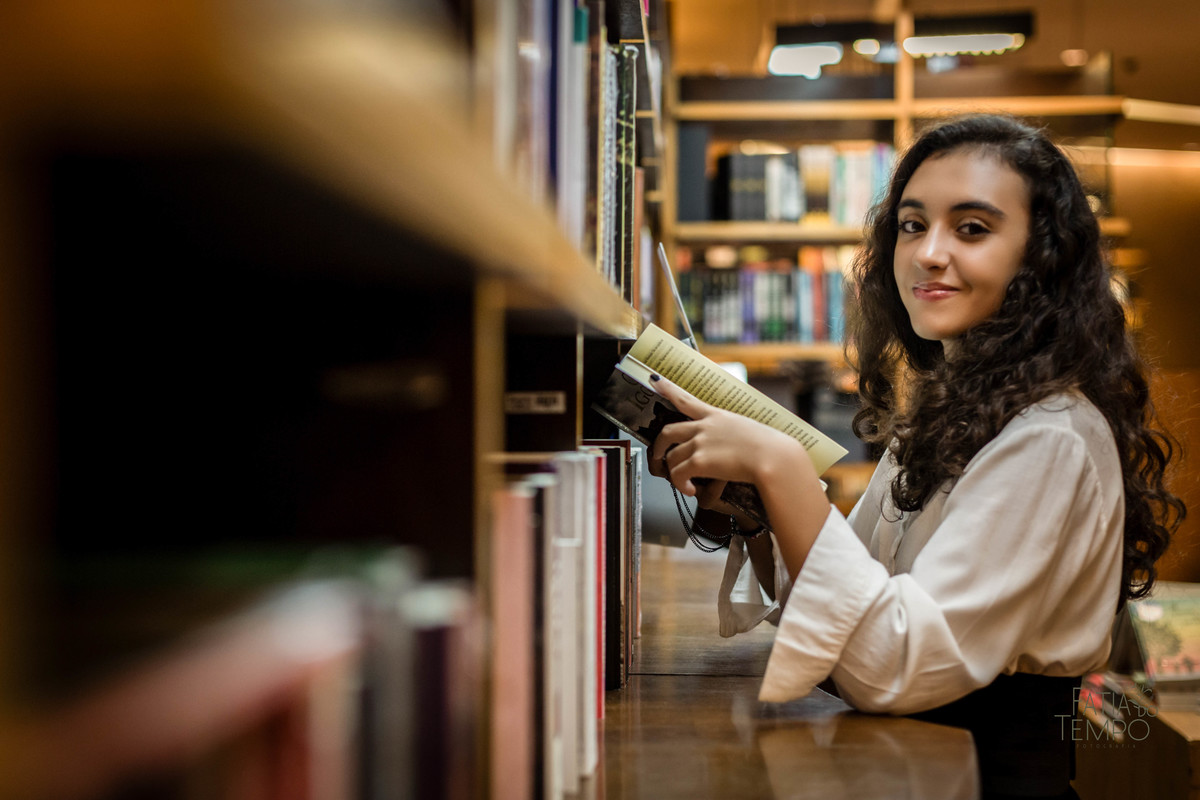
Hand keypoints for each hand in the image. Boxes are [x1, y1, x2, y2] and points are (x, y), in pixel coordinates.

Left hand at [648, 375, 808, 499]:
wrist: (774, 457)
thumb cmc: (770, 447)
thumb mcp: (750, 430)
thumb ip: (736, 433)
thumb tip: (739, 444)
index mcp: (717, 416)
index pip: (687, 399)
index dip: (669, 389)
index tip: (655, 380)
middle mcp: (704, 427)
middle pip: (667, 431)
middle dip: (658, 446)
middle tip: (659, 457)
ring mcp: (700, 443)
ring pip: (672, 457)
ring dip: (674, 472)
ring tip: (684, 483)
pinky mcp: (699, 461)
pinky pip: (678, 475)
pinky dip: (681, 485)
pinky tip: (691, 491)